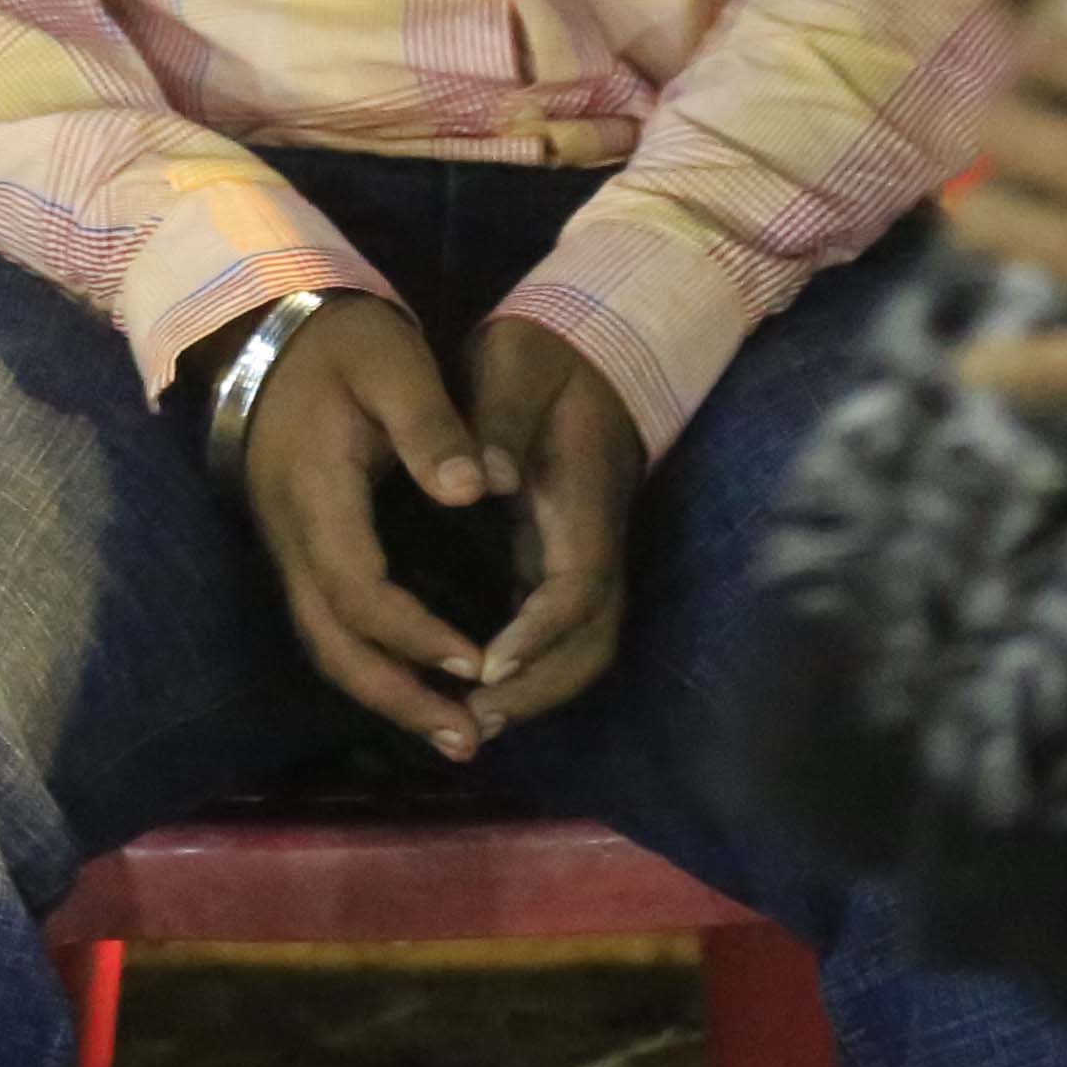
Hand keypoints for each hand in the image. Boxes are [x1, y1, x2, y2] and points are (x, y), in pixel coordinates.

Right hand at [232, 294, 499, 762]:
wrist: (264, 330)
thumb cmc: (338, 344)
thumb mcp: (392, 362)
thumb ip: (433, 426)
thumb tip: (482, 491)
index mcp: (317, 493)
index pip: (359, 589)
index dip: (415, 633)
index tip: (479, 659)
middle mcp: (292, 535)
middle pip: (331, 643)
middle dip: (398, 697)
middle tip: (467, 739)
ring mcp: (287, 546)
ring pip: (324, 644)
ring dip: (386, 695)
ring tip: (454, 733)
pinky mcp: (296, 548)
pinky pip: (328, 626)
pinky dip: (374, 666)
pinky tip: (420, 684)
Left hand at [457, 319, 646, 734]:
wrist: (589, 347)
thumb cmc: (544, 355)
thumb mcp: (518, 366)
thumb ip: (502, 421)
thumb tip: (488, 478)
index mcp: (585, 498)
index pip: (577, 586)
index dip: (539, 632)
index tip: (489, 663)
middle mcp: (595, 537)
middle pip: (592, 638)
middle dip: (541, 686)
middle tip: (474, 717)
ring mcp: (586, 550)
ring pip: (583, 642)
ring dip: (538, 687)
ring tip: (470, 718)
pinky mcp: (566, 555)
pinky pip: (561, 627)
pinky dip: (532, 665)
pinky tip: (479, 684)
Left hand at [946, 36, 1066, 438]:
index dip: (1021, 50)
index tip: (989, 49)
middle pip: (1007, 128)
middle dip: (971, 125)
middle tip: (952, 130)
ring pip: (1003, 226)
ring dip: (977, 219)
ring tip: (958, 216)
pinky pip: (1054, 360)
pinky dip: (1011, 368)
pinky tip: (970, 367)